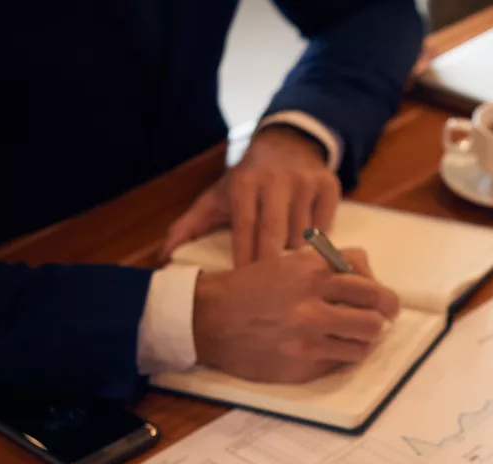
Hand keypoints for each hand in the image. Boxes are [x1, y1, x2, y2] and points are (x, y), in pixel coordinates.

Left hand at [164, 126, 340, 267]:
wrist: (287, 144)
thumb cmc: (249, 178)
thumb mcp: (218, 196)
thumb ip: (190, 225)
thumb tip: (164, 256)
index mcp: (244, 181)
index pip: (245, 227)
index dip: (245, 257)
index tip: (243, 284)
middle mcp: (275, 179)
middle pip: (275, 233)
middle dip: (271, 264)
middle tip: (270, 289)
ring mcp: (305, 181)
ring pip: (302, 235)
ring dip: (295, 254)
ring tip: (289, 265)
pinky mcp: (329, 186)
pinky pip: (325, 227)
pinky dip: (318, 242)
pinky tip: (309, 246)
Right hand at [192, 248, 399, 383]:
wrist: (209, 318)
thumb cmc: (252, 288)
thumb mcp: (289, 262)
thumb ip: (330, 266)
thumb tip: (369, 279)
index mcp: (312, 275)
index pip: (369, 286)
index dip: (383, 296)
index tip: (385, 304)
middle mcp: (312, 307)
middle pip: (375, 317)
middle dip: (381, 319)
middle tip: (378, 321)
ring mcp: (307, 340)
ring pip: (364, 344)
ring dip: (363, 341)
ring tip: (352, 337)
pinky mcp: (301, 366)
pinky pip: (340, 362)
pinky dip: (341, 356)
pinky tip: (329, 348)